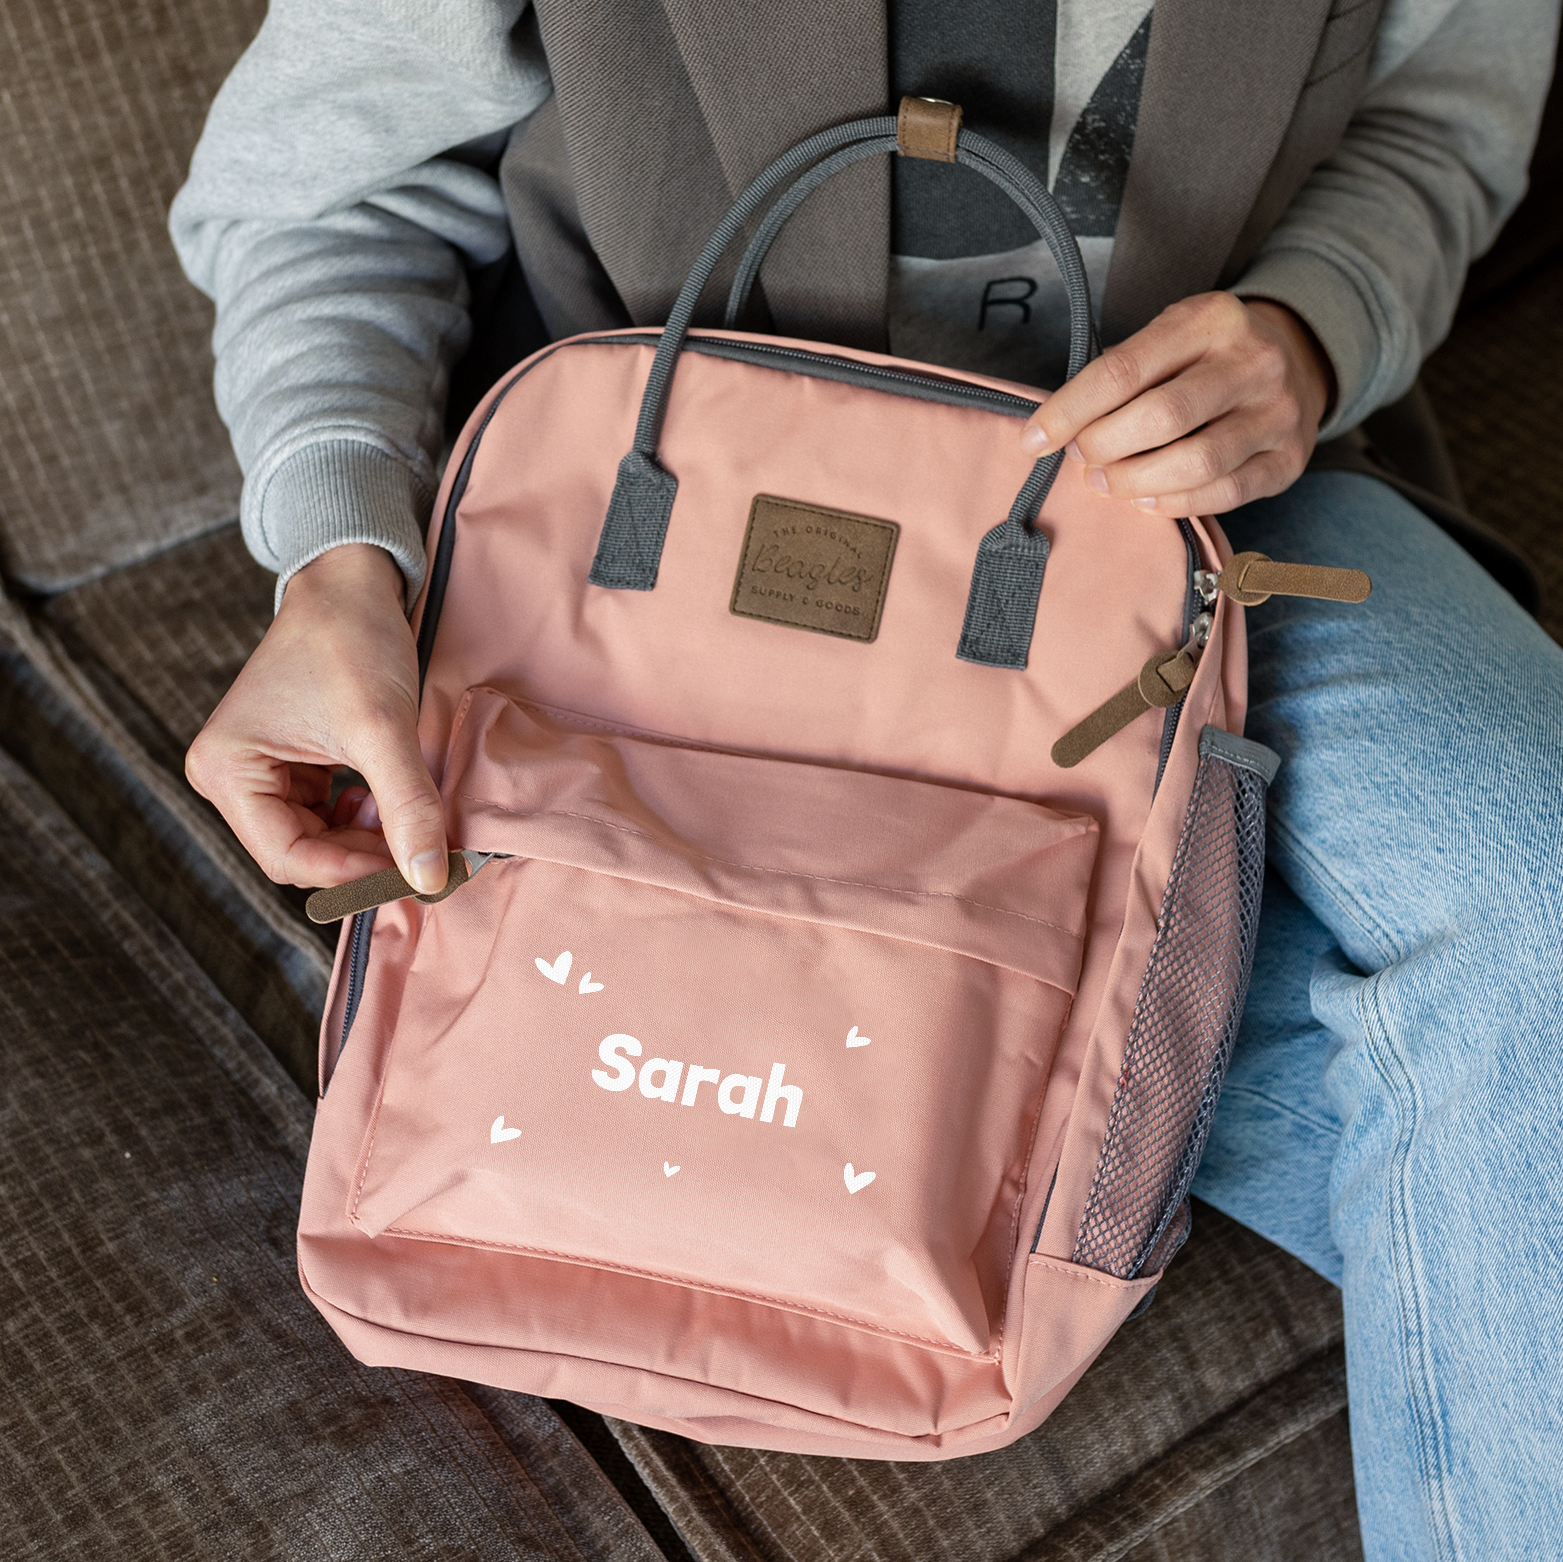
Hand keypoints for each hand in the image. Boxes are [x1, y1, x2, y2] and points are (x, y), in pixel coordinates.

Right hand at [185, 544, 447, 892]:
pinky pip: (326, 816)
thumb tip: (429, 880)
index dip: (352, 873)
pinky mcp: (289, 766)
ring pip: (318, 839)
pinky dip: (364, 820)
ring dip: (367, 841)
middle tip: (426, 860)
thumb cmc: (353, 641)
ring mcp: (257, 773)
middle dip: (363, 858)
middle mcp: (228, 777)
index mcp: (226, 770)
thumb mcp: (383, 728)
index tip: (414, 876)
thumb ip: (406, 807)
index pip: (288, 857)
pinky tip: (392, 802)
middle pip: (301, 853)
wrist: (352, 584)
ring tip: (411, 820)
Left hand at [1019, 294, 1334, 515]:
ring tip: (1106, 482)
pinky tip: (1146, 499)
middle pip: (1162, 418)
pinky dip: (1175, 504)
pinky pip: (1225, 493)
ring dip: (1135, 481)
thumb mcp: (1169, 335)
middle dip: (1105, 447)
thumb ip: (1122, 373)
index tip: (1035, 439)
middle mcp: (1254, 362)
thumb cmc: (1208, 354)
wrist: (1297, 359)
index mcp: (1211, 320)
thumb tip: (1055, 427)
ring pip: (1196, 463)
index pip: (1123, 370)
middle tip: (1081, 459)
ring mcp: (1278, 413)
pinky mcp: (1288, 460)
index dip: (1070, 411)